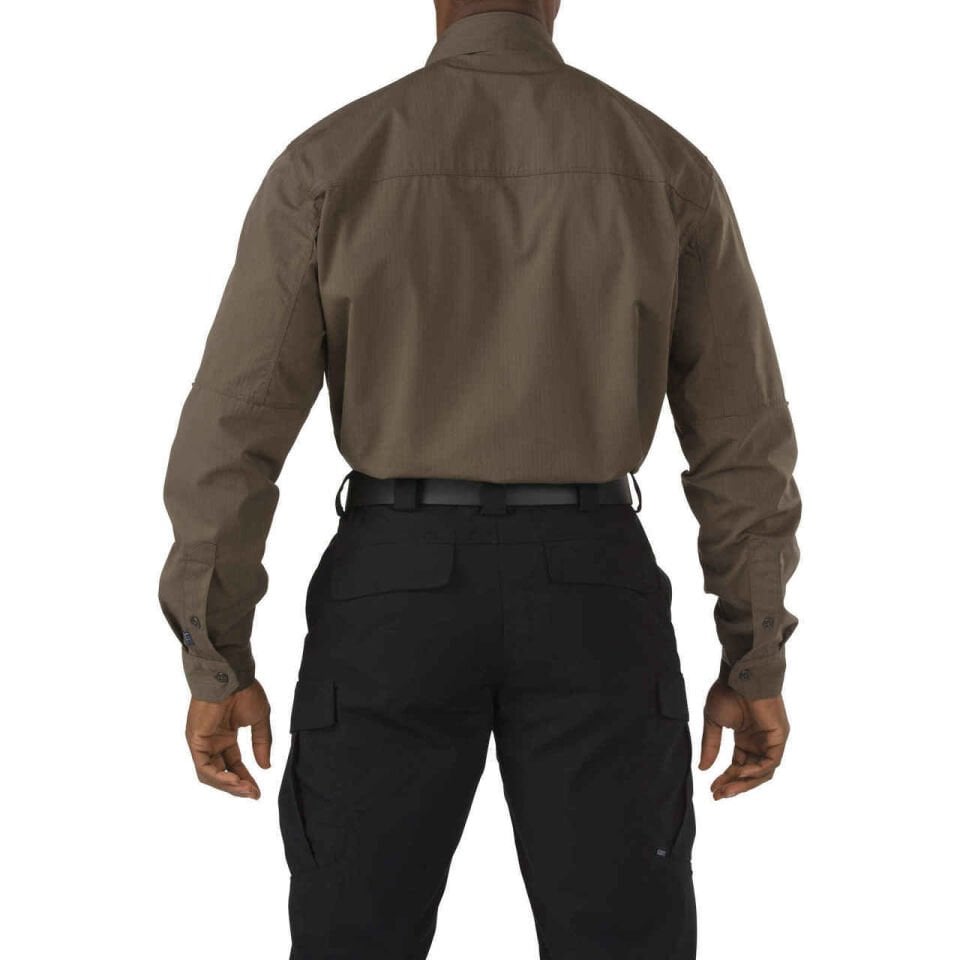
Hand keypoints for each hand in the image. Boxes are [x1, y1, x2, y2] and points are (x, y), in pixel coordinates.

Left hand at [185, 680, 272, 798]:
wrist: (232, 677)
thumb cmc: (244, 691)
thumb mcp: (259, 720)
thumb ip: (261, 743)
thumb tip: (265, 766)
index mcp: (225, 736)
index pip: (234, 764)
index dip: (246, 778)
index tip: (258, 791)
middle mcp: (212, 742)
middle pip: (222, 773)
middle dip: (238, 786)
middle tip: (253, 794)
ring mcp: (202, 742)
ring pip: (211, 775)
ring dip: (229, 785)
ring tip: (246, 790)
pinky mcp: (196, 741)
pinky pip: (204, 767)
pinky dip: (219, 778)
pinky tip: (235, 781)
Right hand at [698, 679, 788, 799]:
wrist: (740, 676)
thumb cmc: (726, 692)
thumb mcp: (713, 722)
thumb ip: (710, 746)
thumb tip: (703, 769)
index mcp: (745, 738)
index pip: (738, 765)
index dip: (726, 778)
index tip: (712, 789)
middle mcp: (759, 742)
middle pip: (749, 772)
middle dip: (733, 785)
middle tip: (718, 795)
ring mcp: (770, 740)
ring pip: (761, 772)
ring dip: (744, 783)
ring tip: (726, 790)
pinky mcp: (779, 737)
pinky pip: (770, 762)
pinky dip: (755, 770)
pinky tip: (740, 773)